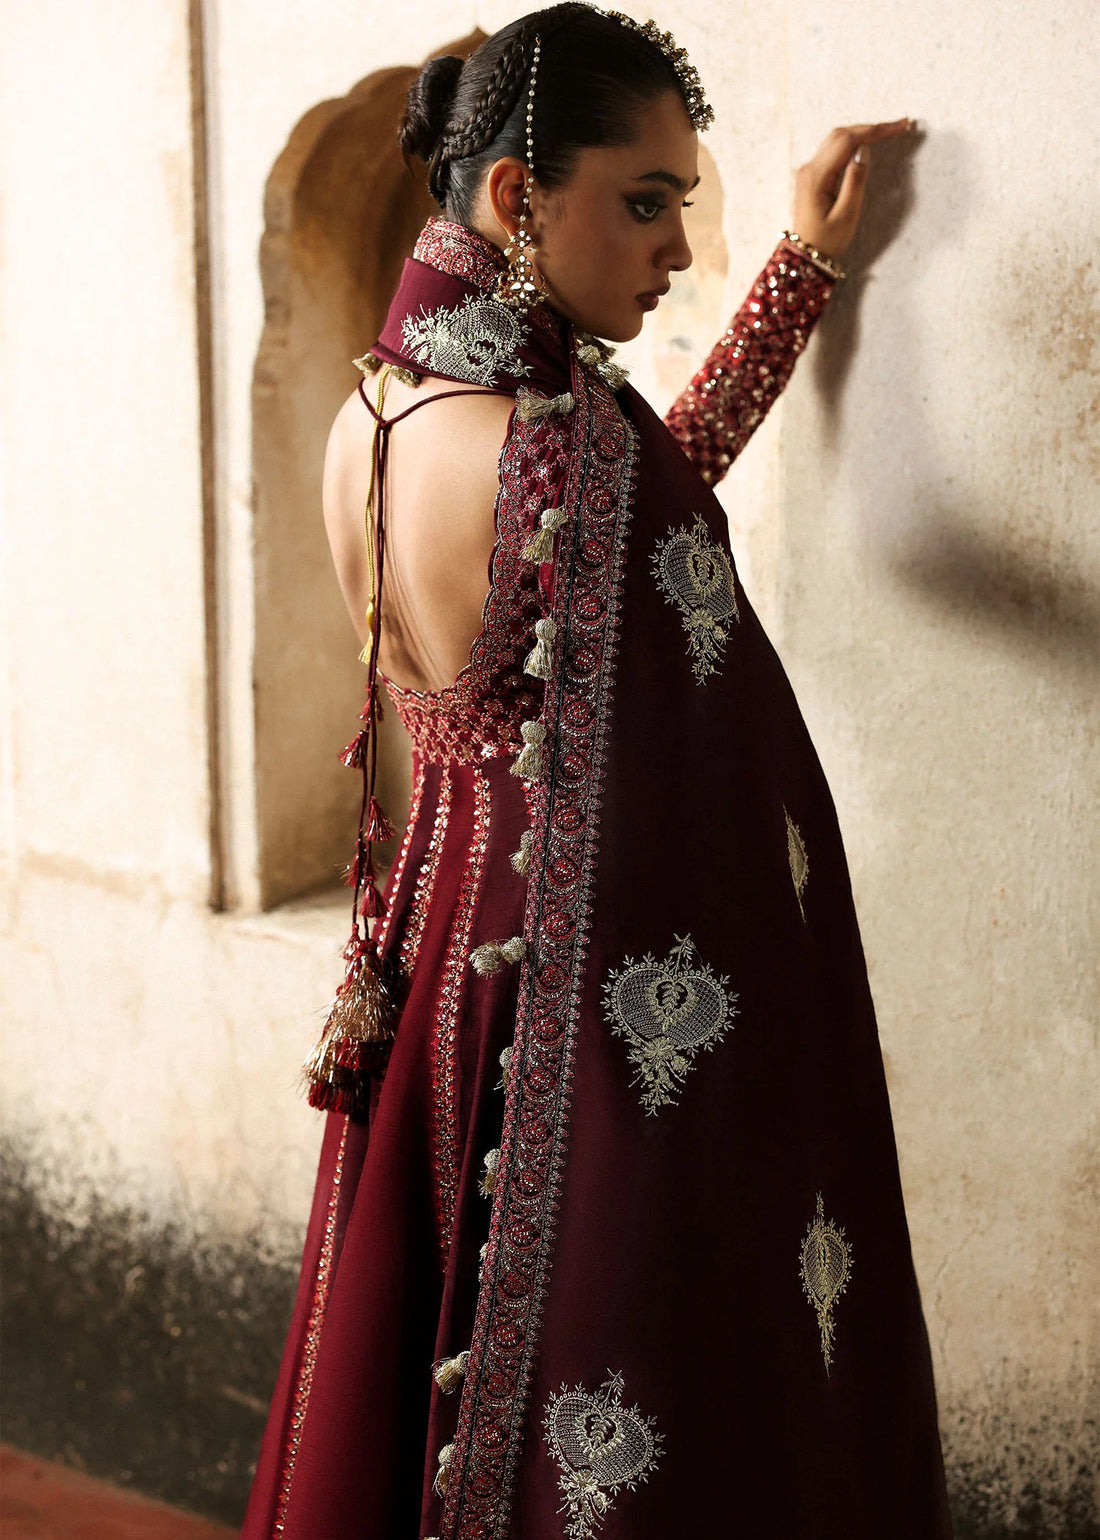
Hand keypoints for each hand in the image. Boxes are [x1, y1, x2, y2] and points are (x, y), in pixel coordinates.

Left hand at [792, 118, 914, 260]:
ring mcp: (808, 171)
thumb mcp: (846, 215)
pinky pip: (833, 150)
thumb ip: (855, 180)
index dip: (875, 130)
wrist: (806, 257)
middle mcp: (809, 168)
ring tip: (888, 132)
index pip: (848, 141)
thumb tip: (864, 150)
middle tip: (899, 126)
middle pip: (841, 134)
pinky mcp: (812, 176)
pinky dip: (852, 142)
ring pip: (837, 139)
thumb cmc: (827, 241)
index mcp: (816, 176)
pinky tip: (868, 143)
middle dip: (871, 128)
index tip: (900, 126)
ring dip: (862, 132)